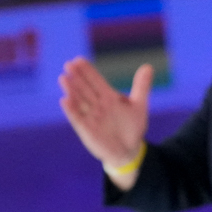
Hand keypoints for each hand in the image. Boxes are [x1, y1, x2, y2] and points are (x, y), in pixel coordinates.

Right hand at [59, 57, 149, 186]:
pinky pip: (77, 118)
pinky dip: (71, 110)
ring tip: (64, 78)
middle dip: (77, 77)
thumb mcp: (139, 106)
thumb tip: (148, 66)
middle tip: (69, 64)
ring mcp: (91, 117)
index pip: (96, 81)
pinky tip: (65, 100)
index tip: (78, 60)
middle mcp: (98, 105)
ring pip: (79, 100)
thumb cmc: (132, 127)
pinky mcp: (86, 130)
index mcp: (109, 97)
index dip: (88, 71)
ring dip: (71, 90)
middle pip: (85, 88)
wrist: (129, 151)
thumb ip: (141, 86)